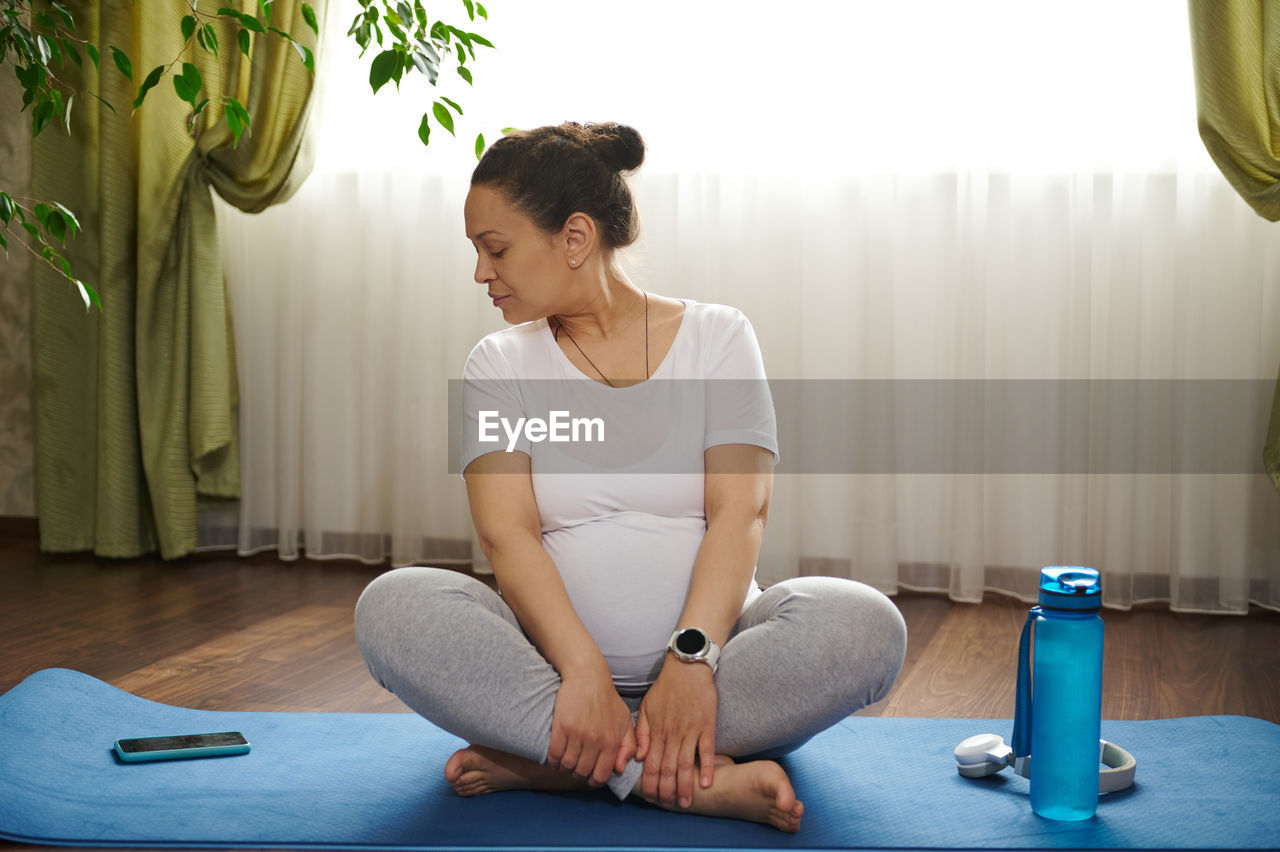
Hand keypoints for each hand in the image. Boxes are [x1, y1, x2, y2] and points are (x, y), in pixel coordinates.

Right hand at [547, 665, 636, 786]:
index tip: (588, 774)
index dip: (593, 780)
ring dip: (563, 767)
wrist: (588, 676)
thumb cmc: (607, 699)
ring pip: (567, 765)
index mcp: (612, 741)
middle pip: (582, 773)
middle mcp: (596, 741)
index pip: (601, 776)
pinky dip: (552, 760)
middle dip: (577, 774)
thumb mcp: (625, 721)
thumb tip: (620, 769)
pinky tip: (554, 757)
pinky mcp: (562, 727)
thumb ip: (628, 746)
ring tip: (564, 762)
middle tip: (574, 767)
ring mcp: (578, 734)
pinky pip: (554, 754)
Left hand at [635, 654, 717, 807]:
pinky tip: (707, 783)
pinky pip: (707, 750)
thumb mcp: (646, 707)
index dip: (650, 784)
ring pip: (685, 763)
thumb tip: (638, 757)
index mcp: (656, 731)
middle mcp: (672, 734)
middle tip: (667, 806)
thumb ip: (641, 733)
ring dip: (685, 785)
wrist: (687, 667)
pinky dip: (707, 767)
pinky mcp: (707, 725)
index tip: (651, 799)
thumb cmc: (665, 688)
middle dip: (666, 791)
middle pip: (667, 769)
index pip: (651, 764)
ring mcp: (690, 730)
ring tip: (686, 802)